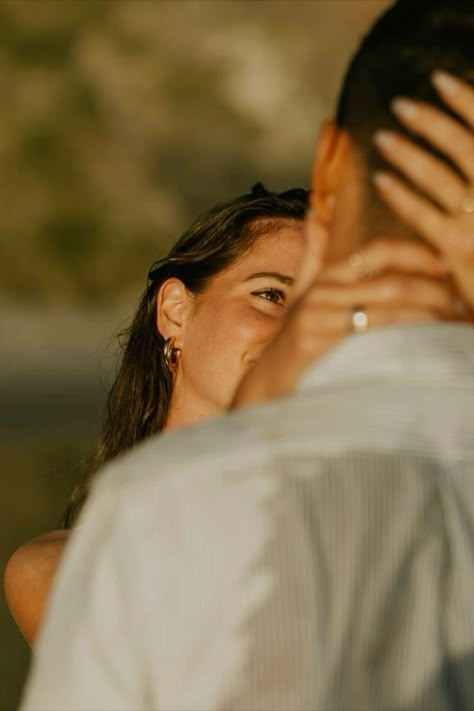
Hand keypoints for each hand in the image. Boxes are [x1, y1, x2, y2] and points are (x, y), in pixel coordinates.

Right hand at [232, 238, 456, 406]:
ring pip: (388, 310)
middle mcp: (323, 295)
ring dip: (428, 317)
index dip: (417, 254)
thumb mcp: (299, 299)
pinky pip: (374, 338)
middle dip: (434, 291)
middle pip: (392, 283)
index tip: (446, 264)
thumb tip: (314, 217)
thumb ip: (311, 260)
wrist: (266, 389)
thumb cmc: (290, 345)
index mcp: (326, 279)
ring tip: (452, 324)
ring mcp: (320, 321)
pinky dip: (405, 339)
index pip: (377, 252)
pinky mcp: (320, 346)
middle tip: (460, 301)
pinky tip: (426, 345)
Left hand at [372, 71, 473, 308]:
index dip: (470, 101)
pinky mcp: (458, 250)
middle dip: (434, 120)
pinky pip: (423, 213)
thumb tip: (458, 162)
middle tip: (403, 104)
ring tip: (384, 136)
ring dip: (410, 151)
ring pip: (440, 175)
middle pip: (465, 146)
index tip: (446, 80)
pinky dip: (401, 192)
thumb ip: (471, 185)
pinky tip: (380, 179)